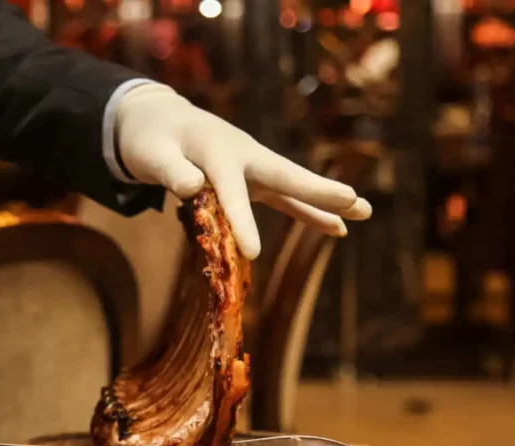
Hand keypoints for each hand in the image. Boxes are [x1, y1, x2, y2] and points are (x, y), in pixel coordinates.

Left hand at [115, 84, 371, 258]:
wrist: (159, 121)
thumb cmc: (152, 141)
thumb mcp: (151, 155)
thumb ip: (170, 170)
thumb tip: (191, 187)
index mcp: (216, 151)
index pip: (231, 190)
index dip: (241, 221)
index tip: (252, 255)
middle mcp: (243, 157)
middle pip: (285, 176)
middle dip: (318, 191)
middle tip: (354, 201)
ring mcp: (252, 168)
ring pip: (293, 186)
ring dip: (327, 201)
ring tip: (364, 213)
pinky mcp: (254, 180)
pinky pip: (286, 198)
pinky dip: (310, 212)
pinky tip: (337, 229)